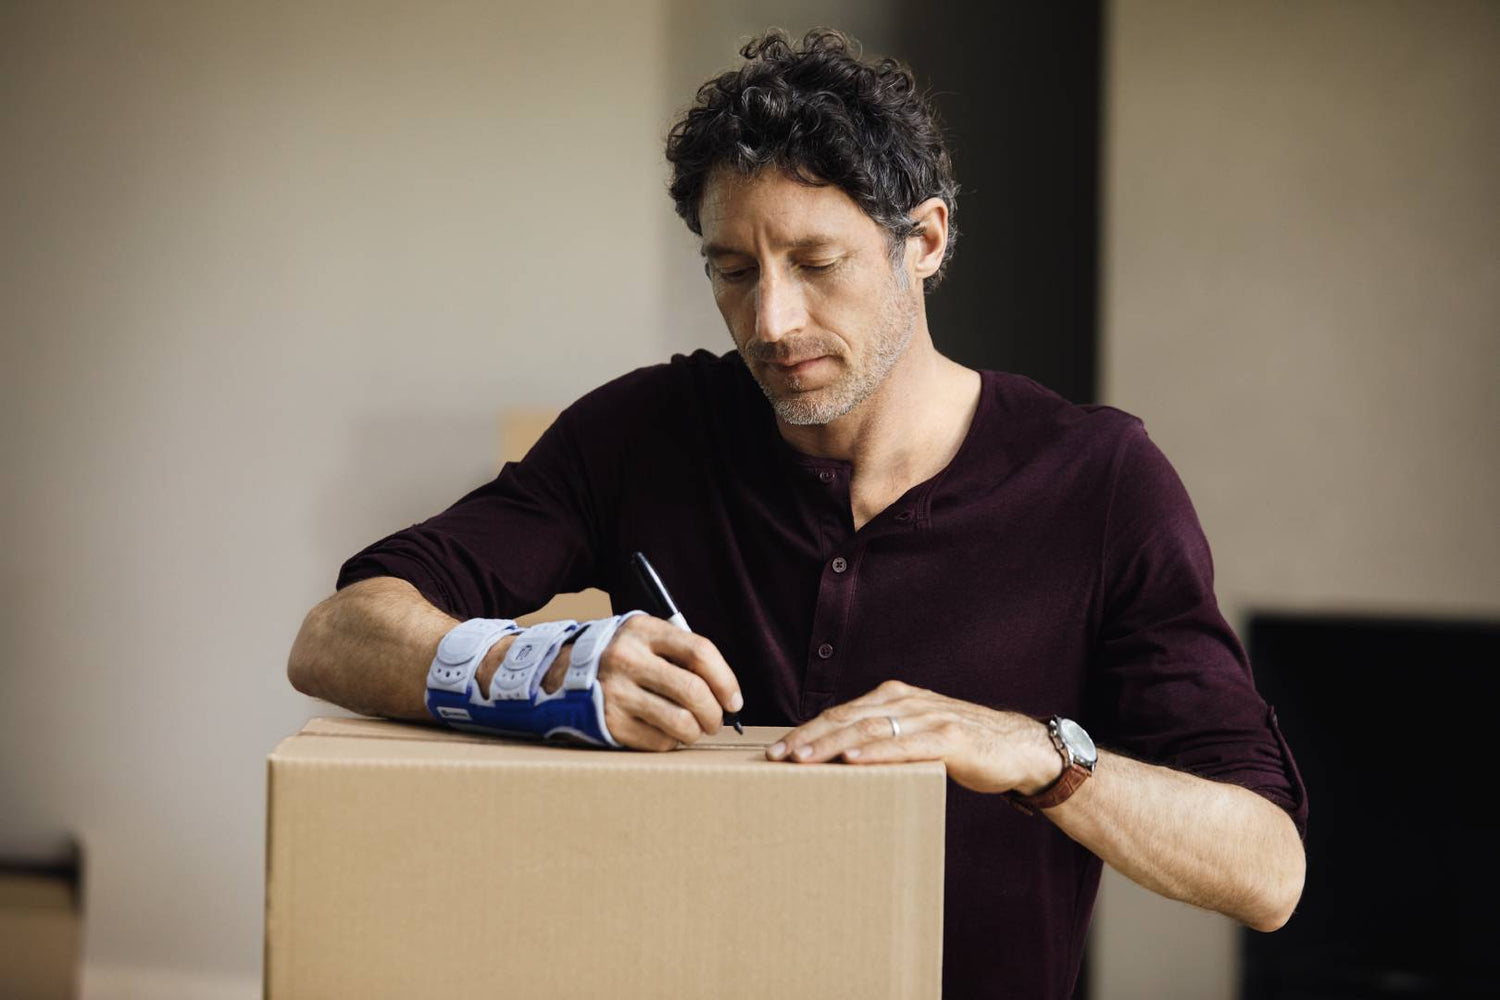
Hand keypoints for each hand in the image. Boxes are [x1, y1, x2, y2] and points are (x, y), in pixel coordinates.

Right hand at [595, 615, 742, 750]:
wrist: (564, 675)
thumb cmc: (624, 658)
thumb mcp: (646, 638)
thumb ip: (683, 654)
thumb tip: (727, 693)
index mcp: (643, 631)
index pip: (700, 652)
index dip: (726, 680)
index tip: (734, 700)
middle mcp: (628, 659)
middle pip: (693, 690)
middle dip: (715, 713)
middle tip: (716, 721)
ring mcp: (617, 693)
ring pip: (680, 721)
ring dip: (697, 731)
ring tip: (695, 729)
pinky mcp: (610, 723)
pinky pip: (660, 741)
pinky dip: (672, 741)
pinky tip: (666, 733)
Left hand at [765, 680, 1062, 795]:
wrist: (1018, 749)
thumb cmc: (962, 745)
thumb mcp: (916, 736)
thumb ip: (884, 739)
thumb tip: (839, 762)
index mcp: (894, 697)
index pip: (841, 714)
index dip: (807, 730)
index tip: (776, 750)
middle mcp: (907, 701)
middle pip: (847, 717)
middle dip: (808, 737)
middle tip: (776, 756)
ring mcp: (928, 716)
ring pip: (870, 728)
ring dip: (833, 744)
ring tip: (803, 758)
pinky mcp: (949, 736)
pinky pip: (906, 744)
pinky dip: (877, 751)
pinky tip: (853, 759)